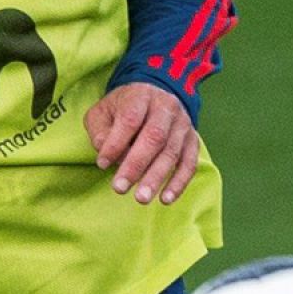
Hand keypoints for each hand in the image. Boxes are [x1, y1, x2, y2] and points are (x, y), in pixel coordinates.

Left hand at [85, 83, 201, 205]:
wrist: (155, 94)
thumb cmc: (123, 108)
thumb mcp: (103, 111)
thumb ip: (100, 131)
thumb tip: (105, 154)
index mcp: (141, 96)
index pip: (130, 119)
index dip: (116, 143)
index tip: (102, 164)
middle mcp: (166, 107)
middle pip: (154, 136)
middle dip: (136, 165)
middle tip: (119, 188)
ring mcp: (182, 124)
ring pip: (172, 152)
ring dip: (156, 178)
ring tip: (141, 199)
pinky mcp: (192, 140)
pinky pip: (189, 163)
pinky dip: (179, 183)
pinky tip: (165, 199)